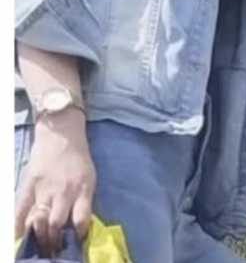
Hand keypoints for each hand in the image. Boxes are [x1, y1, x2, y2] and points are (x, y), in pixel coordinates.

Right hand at [15, 109, 95, 255]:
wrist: (62, 134)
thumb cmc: (78, 158)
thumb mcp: (89, 178)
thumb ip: (84, 201)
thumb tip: (79, 226)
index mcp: (82, 188)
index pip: (82, 218)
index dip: (78, 235)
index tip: (76, 245)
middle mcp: (64, 191)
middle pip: (57, 224)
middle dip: (54, 243)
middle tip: (53, 253)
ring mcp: (44, 188)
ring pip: (40, 220)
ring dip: (39, 238)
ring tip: (40, 249)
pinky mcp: (28, 185)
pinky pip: (20, 208)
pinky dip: (17, 225)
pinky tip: (17, 238)